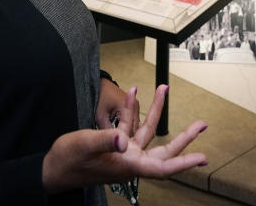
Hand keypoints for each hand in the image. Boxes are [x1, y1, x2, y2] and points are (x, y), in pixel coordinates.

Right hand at [42, 85, 206, 193]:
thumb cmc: (68, 161)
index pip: (163, 167)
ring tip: (163, 89)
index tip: (202, 157)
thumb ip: (106, 140)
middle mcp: (131, 160)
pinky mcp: (115, 146)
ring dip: (155, 110)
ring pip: (147, 131)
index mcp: (128, 165)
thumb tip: (123, 139)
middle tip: (201, 125)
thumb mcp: (85, 145)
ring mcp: (124, 153)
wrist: (52, 167)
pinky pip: (129, 126)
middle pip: (164, 150)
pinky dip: (131, 110)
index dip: (184, 162)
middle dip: (184, 137)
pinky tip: (133, 93)